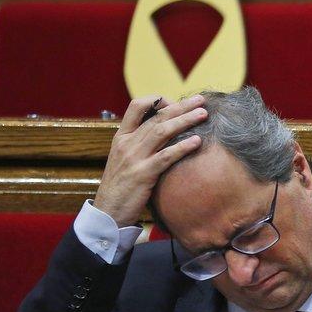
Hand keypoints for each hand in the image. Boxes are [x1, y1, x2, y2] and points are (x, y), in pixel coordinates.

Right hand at [93, 95, 206, 226]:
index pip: (136, 106)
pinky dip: (182, 147)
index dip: (157, 100)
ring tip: (203, 115)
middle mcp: (126, 143)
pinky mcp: (143, 174)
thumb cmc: (122, 186)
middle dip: (181, 106)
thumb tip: (165, 134)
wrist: (108, 211)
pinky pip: (165, 157)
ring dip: (185, 121)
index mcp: (121, 137)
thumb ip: (140, 145)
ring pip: (162, 132)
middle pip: (156, 117)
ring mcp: (134, 158)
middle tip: (200, 100)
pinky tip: (197, 142)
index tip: (176, 103)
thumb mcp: (126, 160)